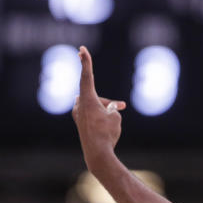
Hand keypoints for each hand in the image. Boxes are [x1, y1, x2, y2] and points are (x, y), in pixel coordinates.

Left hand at [72, 46, 126, 169]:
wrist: (97, 153)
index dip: (85, 61)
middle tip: (124, 106)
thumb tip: (105, 110)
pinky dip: (101, 115)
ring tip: (116, 117)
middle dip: (110, 102)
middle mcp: (80, 105)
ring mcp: (79, 114)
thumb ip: (111, 109)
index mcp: (87, 100)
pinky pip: (92, 113)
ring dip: (106, 108)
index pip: (87, 76)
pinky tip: (105, 121)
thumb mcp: (115, 117)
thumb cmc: (107, 133)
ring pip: (95, 104)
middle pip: (97, 95)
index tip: (81, 49)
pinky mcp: (81, 123)